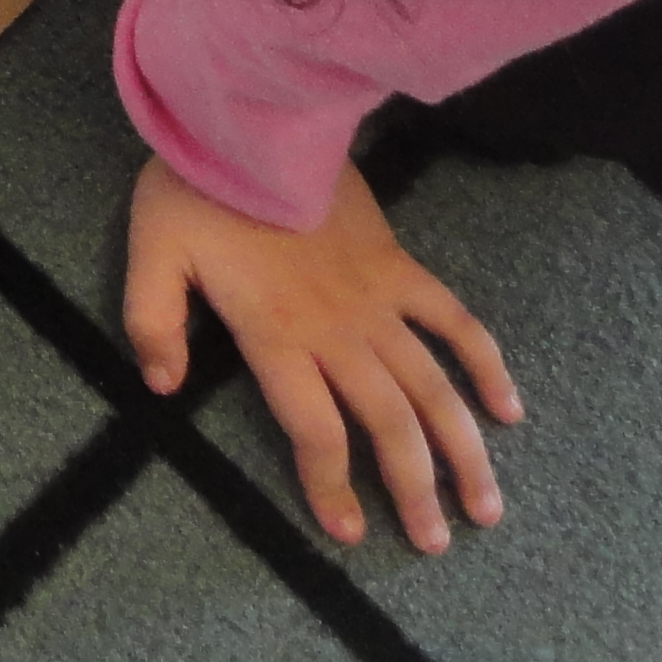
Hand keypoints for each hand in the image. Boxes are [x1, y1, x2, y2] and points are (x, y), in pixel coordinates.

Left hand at [124, 156, 521, 553]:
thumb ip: (153, 322)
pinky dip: (486, 364)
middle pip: (388, 423)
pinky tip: (509, 408)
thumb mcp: (152, 254)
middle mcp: (338, 331)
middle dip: (413, 489)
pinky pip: (455, 321)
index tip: (348, 533)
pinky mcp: (399, 267)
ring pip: (433, 387)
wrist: (252, 118)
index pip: (315, 430)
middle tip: (434, 544)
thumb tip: (162, 386)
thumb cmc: (195, 188)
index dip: (332, 484)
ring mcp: (378, 299)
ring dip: (463, 449)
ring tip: (486, 507)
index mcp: (278, 336)